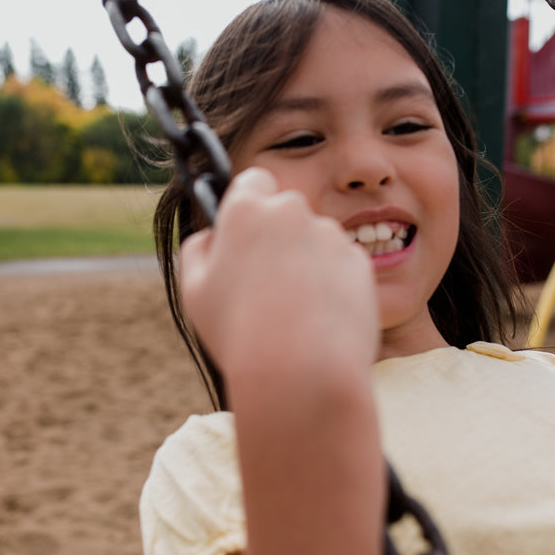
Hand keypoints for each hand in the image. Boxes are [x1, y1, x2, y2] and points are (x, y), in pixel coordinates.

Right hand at [179, 168, 379, 383]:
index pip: (252, 181)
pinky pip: (342, 268)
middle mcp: (293, 211)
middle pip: (286, 212)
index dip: (249, 207)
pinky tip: (318, 323)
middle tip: (266, 285)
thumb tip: (212, 237)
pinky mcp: (360, 264)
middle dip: (279, 237)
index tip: (247, 234)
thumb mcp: (194, 291)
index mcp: (247, 210)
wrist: (301, 373)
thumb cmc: (238, 333)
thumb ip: (199, 250)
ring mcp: (331, 236)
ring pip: (316, 241)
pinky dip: (333, 287)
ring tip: (293, 314)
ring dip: (307, 264)